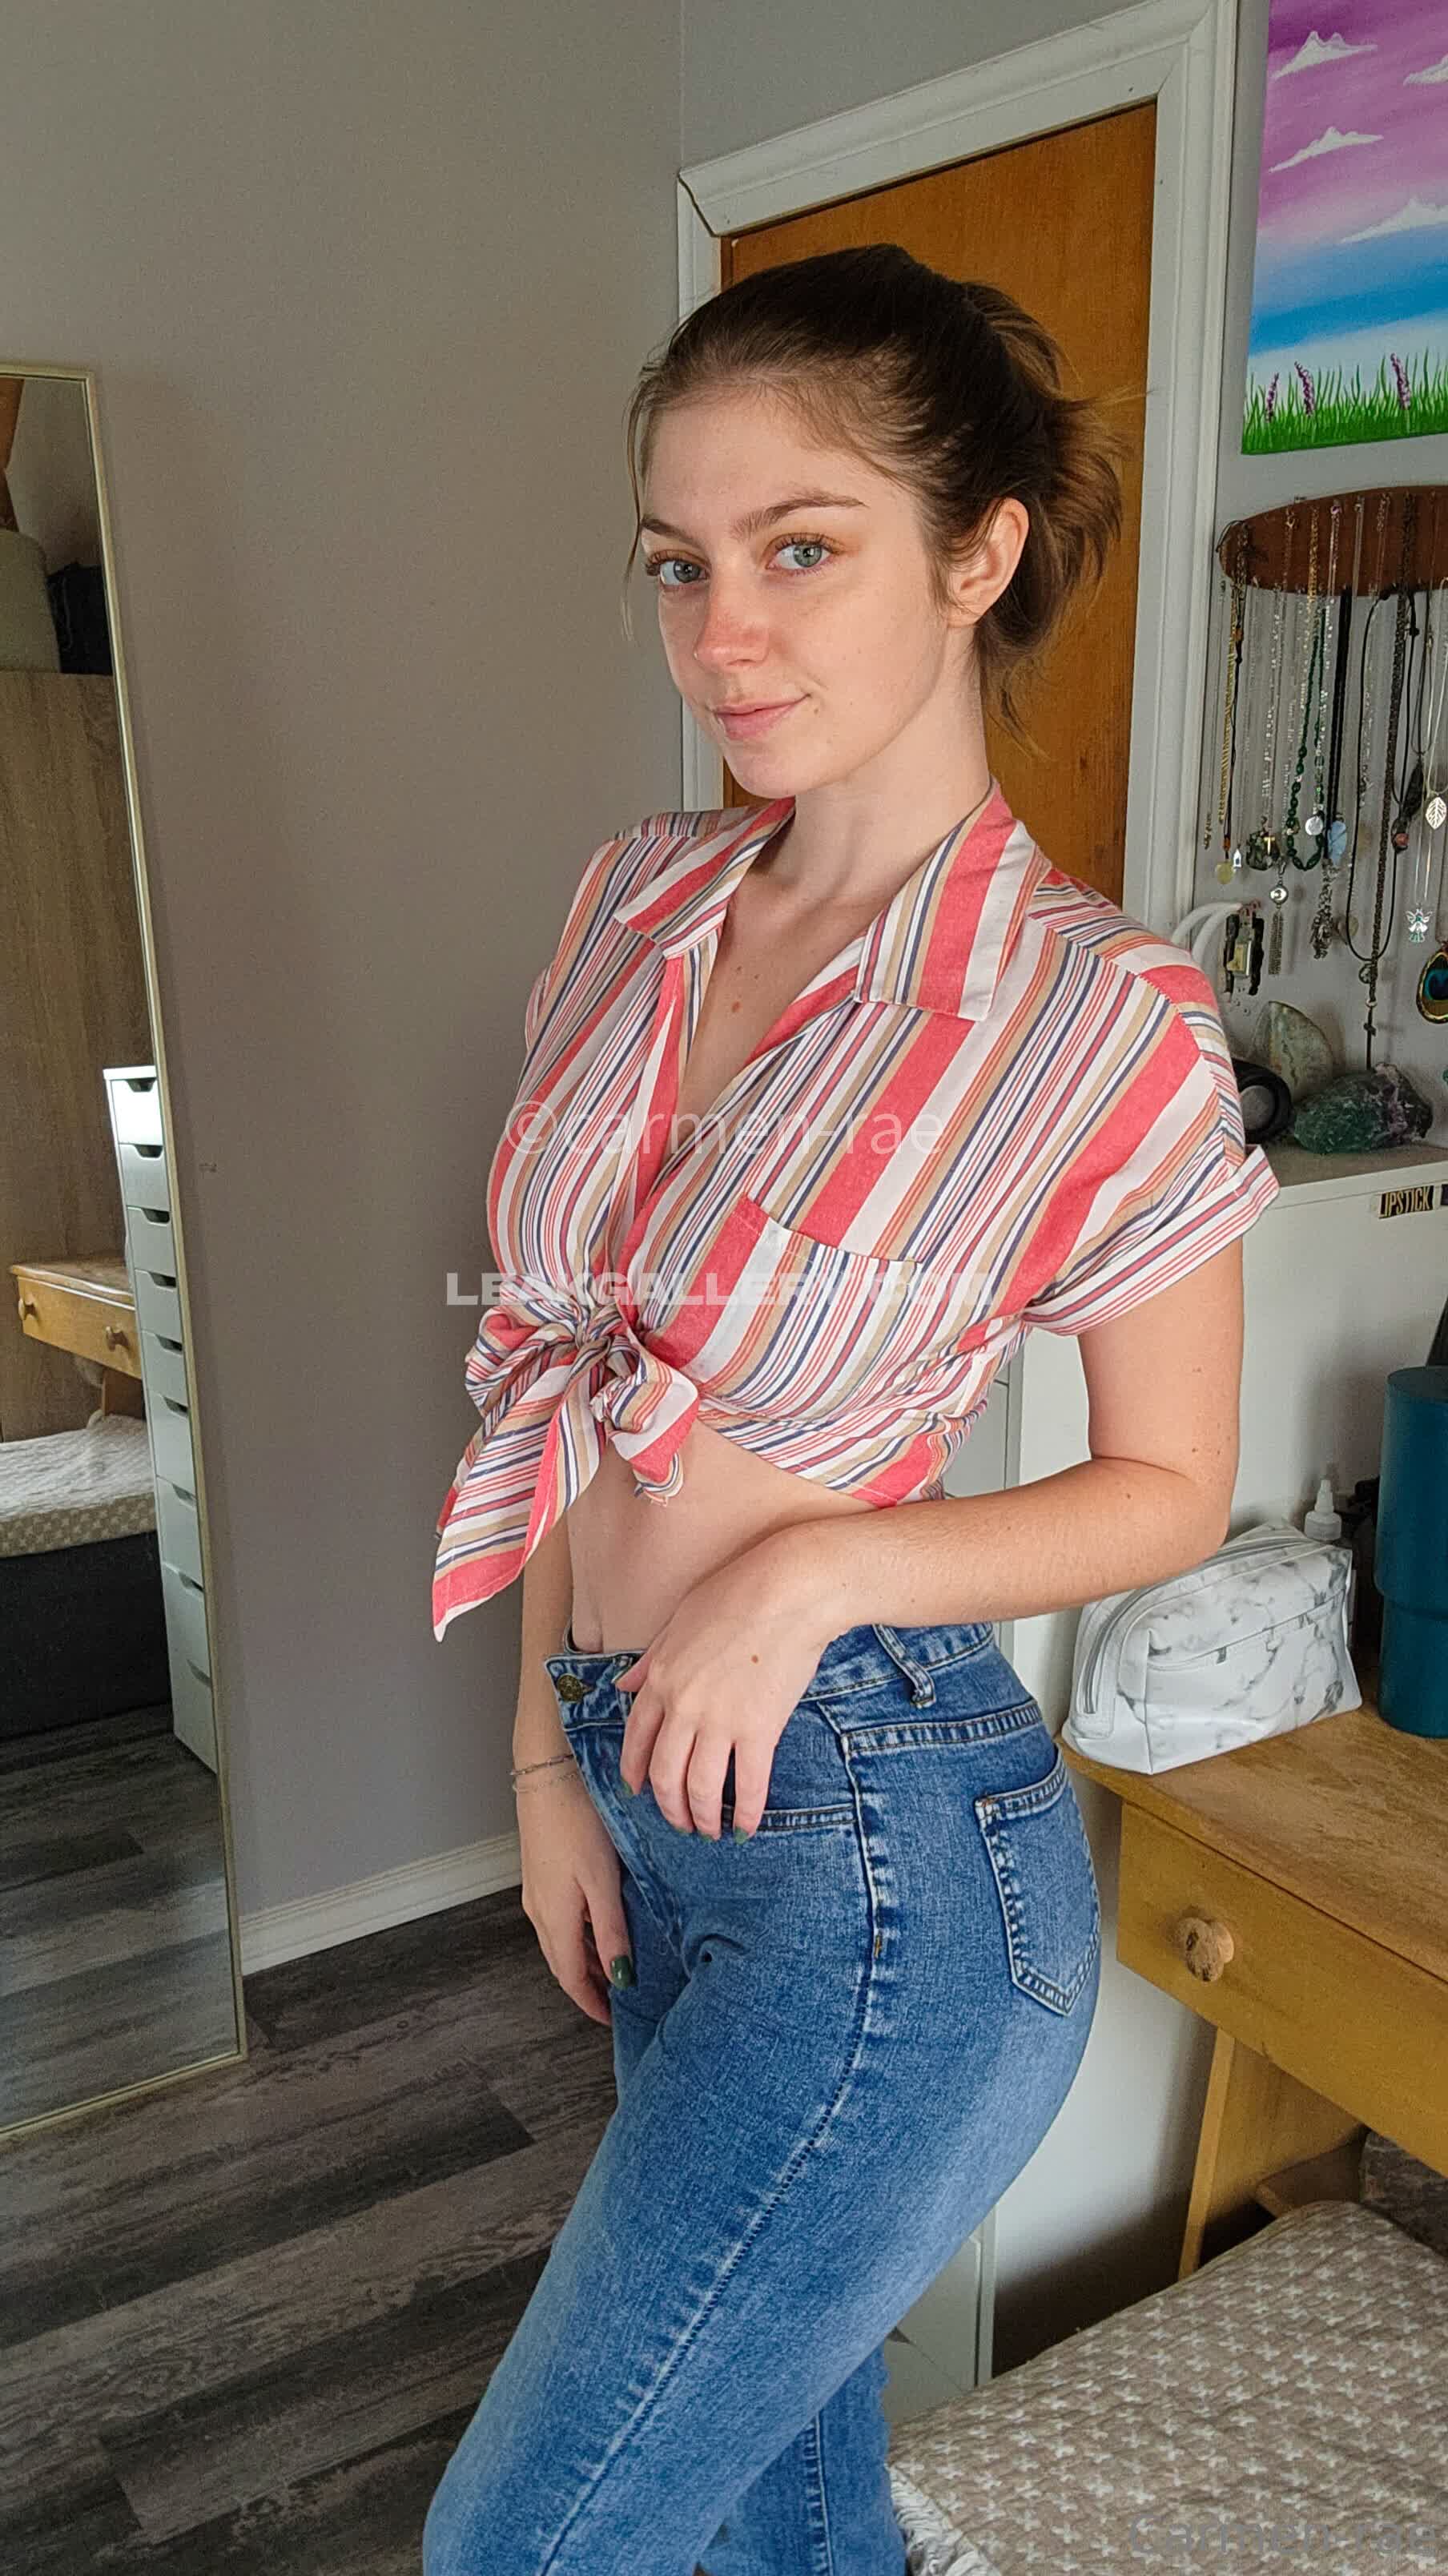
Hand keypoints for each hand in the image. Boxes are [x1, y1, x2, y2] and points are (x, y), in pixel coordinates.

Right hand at [516, 1765, 631, 2027]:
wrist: (547, 1772)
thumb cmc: (577, 1821)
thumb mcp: (601, 1880)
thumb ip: (611, 1930)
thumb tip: (619, 1976)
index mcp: (554, 1917)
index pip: (571, 1977)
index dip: (590, 2003)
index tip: (611, 2020)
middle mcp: (539, 1909)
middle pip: (562, 1962)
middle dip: (587, 1986)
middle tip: (616, 2000)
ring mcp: (536, 1890)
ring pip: (560, 1940)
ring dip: (583, 1960)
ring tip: (613, 1968)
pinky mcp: (540, 1872)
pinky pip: (558, 1918)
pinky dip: (578, 1934)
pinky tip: (599, 1925)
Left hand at [614, 1545, 835, 1839]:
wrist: (789, 1589)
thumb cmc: (737, 1592)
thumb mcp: (680, 1619)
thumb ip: (651, 1659)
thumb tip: (624, 1686)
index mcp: (661, 1678)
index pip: (637, 1738)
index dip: (635, 1771)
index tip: (638, 1791)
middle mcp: (683, 1706)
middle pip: (665, 1773)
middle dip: (669, 1806)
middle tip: (679, 1823)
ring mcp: (720, 1721)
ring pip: (700, 1787)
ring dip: (702, 1817)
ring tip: (709, 1832)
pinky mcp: (760, 1730)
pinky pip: (747, 1784)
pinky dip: (745, 1813)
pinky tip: (746, 1828)